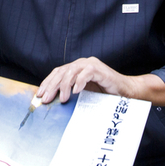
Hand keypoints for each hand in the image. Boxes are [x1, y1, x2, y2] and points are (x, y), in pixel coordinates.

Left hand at [36, 57, 164, 106]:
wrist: (125, 92)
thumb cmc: (104, 94)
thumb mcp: (84, 94)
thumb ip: (70, 93)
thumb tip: (53, 102)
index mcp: (76, 68)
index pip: (57, 72)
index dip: (47, 83)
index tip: (39, 95)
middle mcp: (81, 63)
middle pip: (61, 72)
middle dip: (52, 86)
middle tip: (46, 99)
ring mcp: (90, 65)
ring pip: (71, 71)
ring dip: (64, 86)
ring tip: (62, 99)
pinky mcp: (99, 69)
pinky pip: (86, 73)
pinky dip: (80, 82)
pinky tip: (76, 92)